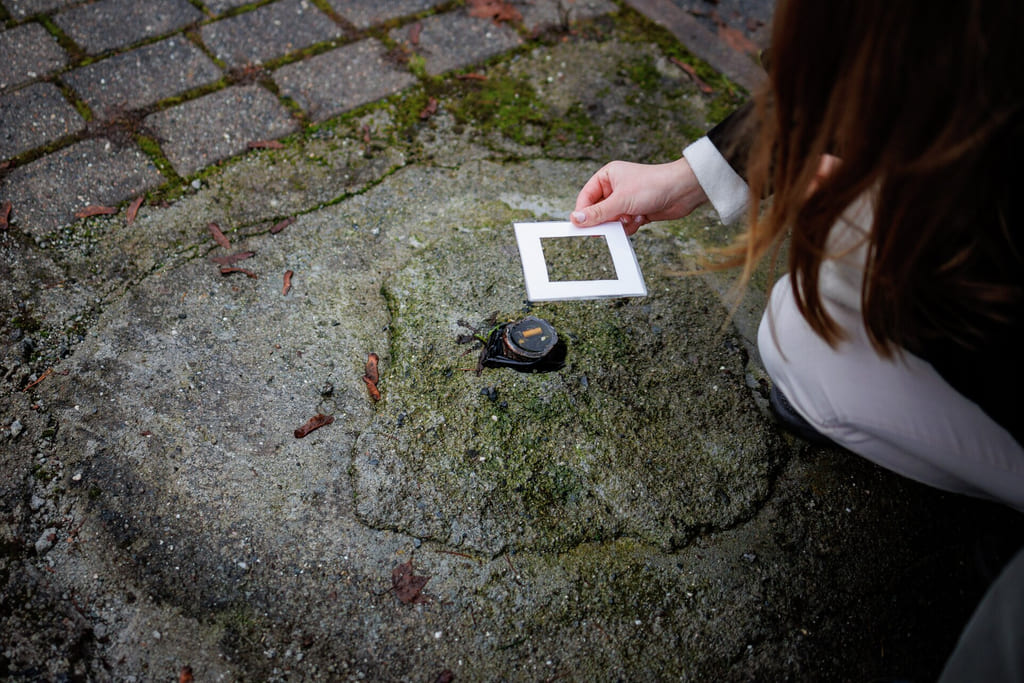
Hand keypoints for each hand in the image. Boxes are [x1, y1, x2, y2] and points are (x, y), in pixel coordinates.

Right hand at [571, 158, 708, 234]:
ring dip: (620, 223)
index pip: (586, 197)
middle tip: (607, 226)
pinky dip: (630, 225)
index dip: (583, 212)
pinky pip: (624, 225)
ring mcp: (626, 200)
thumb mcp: (620, 200)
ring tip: (630, 217)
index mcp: (608, 176)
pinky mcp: (636, 211)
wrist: (682, 191)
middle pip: (598, 210)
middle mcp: (615, 187)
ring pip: (611, 220)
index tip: (580, 226)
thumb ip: (597, 212)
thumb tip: (577, 219)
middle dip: (605, 219)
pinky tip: (641, 218)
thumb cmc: (654, 185)